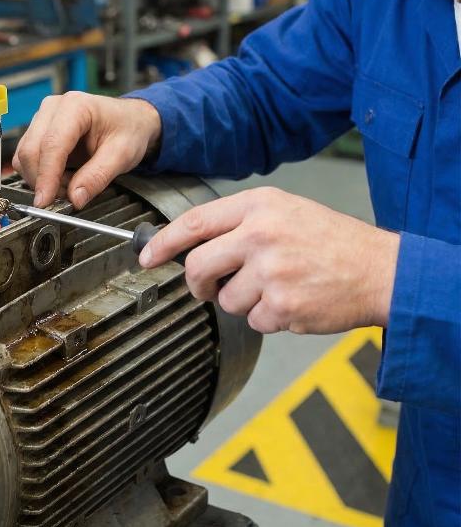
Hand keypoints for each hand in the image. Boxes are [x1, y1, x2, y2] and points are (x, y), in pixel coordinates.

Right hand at [13, 92, 161, 208]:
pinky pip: (27, 158)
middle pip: (30, 150)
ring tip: (69, 184)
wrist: (130, 120)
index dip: (46, 176)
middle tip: (64, 198)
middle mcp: (53, 108)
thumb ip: (97, 177)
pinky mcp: (38, 131)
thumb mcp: (122, 155)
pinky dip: (40, 175)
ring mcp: (42, 118)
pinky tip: (62, 177)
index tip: (45, 200)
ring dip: (41, 179)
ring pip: (24, 156)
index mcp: (76, 107)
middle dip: (43, 181)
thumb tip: (75, 198)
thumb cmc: (128, 129)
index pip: (52, 144)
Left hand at [139, 187, 399, 333]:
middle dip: (198, 282)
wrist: (380, 270)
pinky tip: (291, 301)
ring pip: (225, 298)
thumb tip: (192, 244)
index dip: (163, 242)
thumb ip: (238, 223)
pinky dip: (266, 317)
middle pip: (197, 266)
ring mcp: (271, 271)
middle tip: (208, 286)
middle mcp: (261, 234)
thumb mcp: (284, 210)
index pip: (194, 223)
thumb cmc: (331, 240)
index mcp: (259, 206)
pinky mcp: (282, 305)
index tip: (146, 256)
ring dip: (242, 300)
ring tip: (276, 287)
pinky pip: (252, 320)